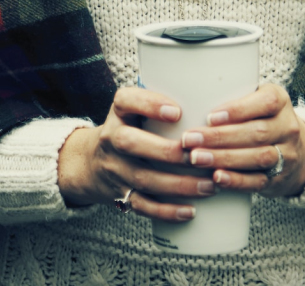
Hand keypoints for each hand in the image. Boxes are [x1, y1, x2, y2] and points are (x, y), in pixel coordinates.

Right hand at [57, 87, 215, 221]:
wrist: (90, 163)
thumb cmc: (130, 128)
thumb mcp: (135, 108)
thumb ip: (162, 101)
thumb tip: (213, 93)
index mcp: (119, 112)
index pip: (125, 100)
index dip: (149, 104)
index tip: (177, 111)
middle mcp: (112, 138)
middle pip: (130, 143)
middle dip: (167, 152)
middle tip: (200, 156)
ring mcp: (115, 168)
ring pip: (143, 178)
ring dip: (179, 184)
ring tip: (210, 185)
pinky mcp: (120, 194)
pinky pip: (142, 205)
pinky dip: (167, 211)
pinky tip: (190, 211)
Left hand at [180, 84, 304, 197]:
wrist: (296, 150)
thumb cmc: (262, 118)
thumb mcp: (256, 100)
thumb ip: (234, 99)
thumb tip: (194, 102)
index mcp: (280, 101)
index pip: (265, 103)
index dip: (237, 110)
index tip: (210, 117)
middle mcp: (287, 127)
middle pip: (256, 133)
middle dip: (219, 137)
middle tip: (190, 139)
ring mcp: (286, 155)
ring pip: (257, 157)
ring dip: (223, 158)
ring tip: (196, 158)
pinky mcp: (279, 178)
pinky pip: (258, 181)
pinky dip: (236, 181)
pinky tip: (216, 177)